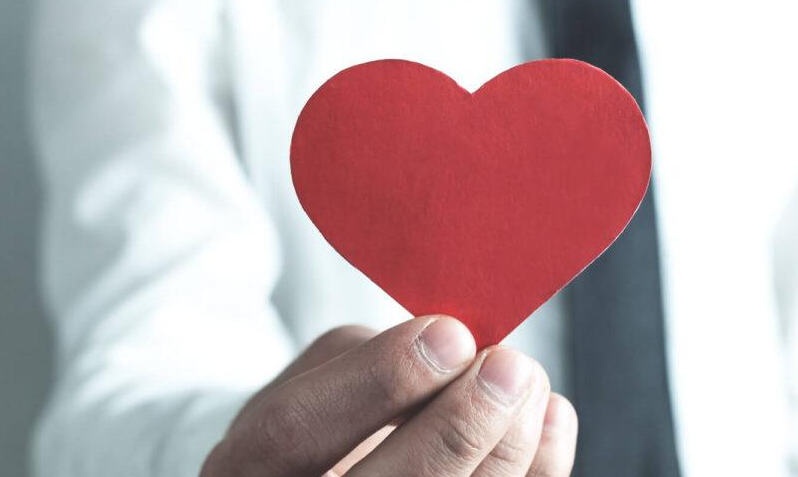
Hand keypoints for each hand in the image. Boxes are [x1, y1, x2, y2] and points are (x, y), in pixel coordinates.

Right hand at [200, 316, 576, 476]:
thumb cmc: (318, 419)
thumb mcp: (313, 378)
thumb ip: (368, 362)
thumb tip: (460, 351)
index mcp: (245, 466)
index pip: (295, 431)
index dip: (376, 382)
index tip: (450, 335)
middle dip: (458, 426)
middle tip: (510, 367)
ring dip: (505, 448)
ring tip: (530, 384)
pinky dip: (534, 473)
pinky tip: (552, 422)